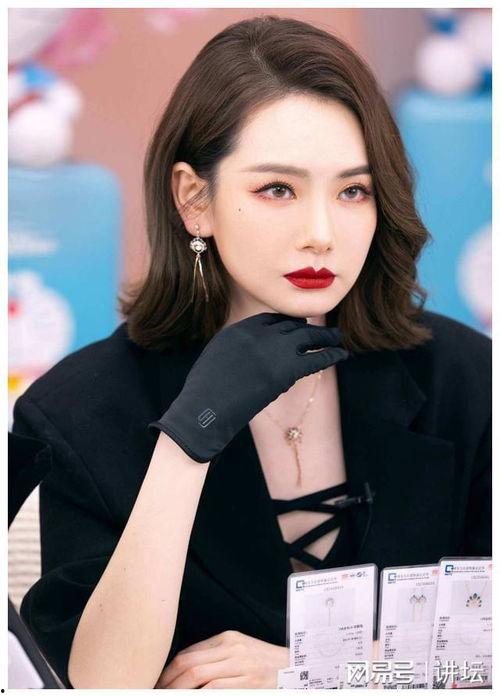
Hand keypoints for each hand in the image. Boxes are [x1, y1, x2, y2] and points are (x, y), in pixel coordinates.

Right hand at [149, 312, 348, 462]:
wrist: (205, 409)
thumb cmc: (206, 390)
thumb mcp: (217, 355)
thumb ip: (238, 345)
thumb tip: (255, 349)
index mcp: (241, 328)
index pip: (272, 319)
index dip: (287, 323)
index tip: (298, 327)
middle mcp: (260, 334)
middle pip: (292, 324)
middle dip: (308, 327)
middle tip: (322, 330)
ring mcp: (274, 350)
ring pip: (308, 336)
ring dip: (326, 337)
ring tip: (338, 338)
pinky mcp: (286, 371)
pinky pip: (316, 357)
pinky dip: (331, 354)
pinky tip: (342, 354)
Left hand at [154, 630, 288, 688]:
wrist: (297, 669)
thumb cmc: (264, 664)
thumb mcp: (239, 651)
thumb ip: (214, 656)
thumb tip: (182, 670)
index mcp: (226, 638)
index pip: (187, 653)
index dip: (168, 671)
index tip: (158, 684)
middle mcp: (231, 649)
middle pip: (187, 664)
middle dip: (167, 682)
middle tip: (155, 692)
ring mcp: (240, 666)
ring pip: (197, 677)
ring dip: (178, 690)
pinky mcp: (248, 683)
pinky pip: (214, 691)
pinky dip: (198, 696)